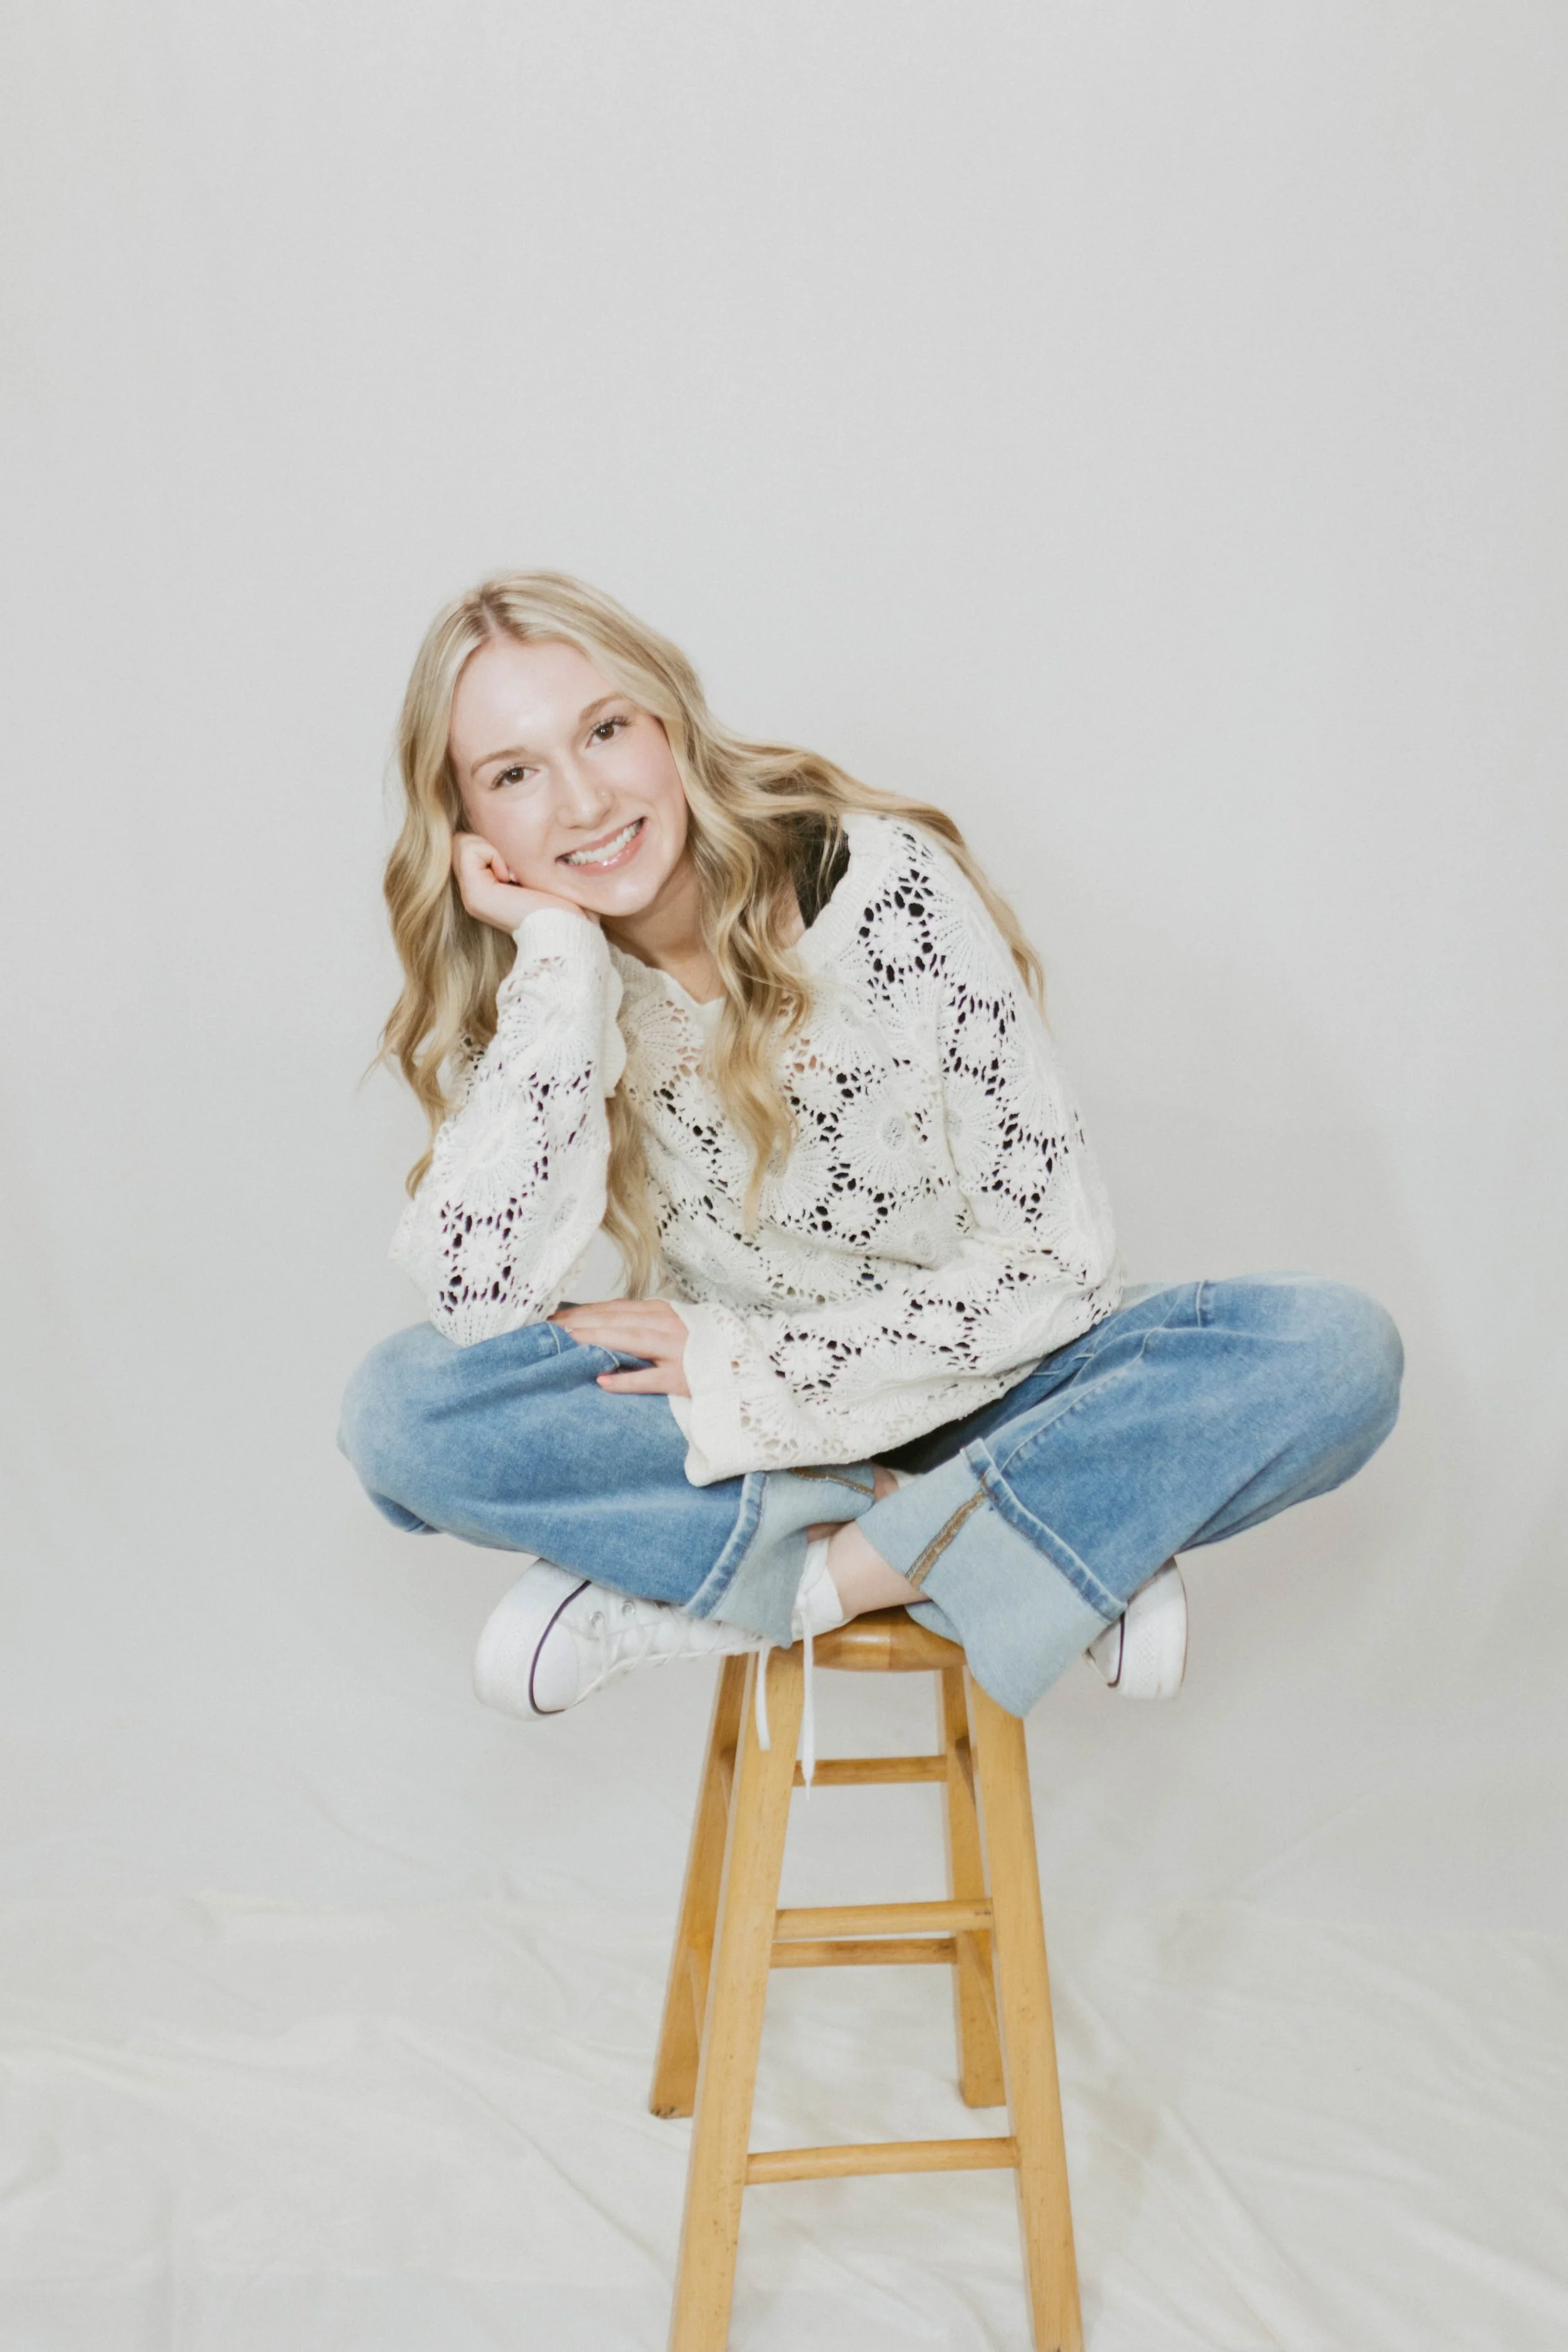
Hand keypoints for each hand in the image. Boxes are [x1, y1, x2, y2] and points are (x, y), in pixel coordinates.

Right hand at [452, 831, 596, 933]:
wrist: (568, 928)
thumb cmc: (564, 903)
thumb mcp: (537, 870)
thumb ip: (516, 855)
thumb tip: (513, 825)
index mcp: (486, 888)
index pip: (471, 844)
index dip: (493, 843)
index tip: (519, 868)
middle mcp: (473, 892)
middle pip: (462, 841)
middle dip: (489, 842)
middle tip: (515, 868)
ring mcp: (470, 894)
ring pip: (462, 842)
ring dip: (491, 848)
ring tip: (513, 873)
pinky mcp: (474, 893)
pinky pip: (469, 848)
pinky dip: (491, 853)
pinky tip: (510, 876)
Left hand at [549, 1299, 691, 1394]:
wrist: (746, 1368)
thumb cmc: (703, 1349)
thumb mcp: (673, 1327)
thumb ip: (643, 1325)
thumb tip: (602, 1325)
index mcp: (663, 1313)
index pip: (616, 1308)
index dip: (585, 1311)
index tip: (555, 1316)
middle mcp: (668, 1326)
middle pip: (617, 1320)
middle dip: (582, 1322)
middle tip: (550, 1328)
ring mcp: (677, 1352)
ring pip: (631, 1341)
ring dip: (598, 1339)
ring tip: (569, 1342)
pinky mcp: (683, 1378)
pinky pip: (651, 1379)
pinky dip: (626, 1379)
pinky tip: (603, 1381)